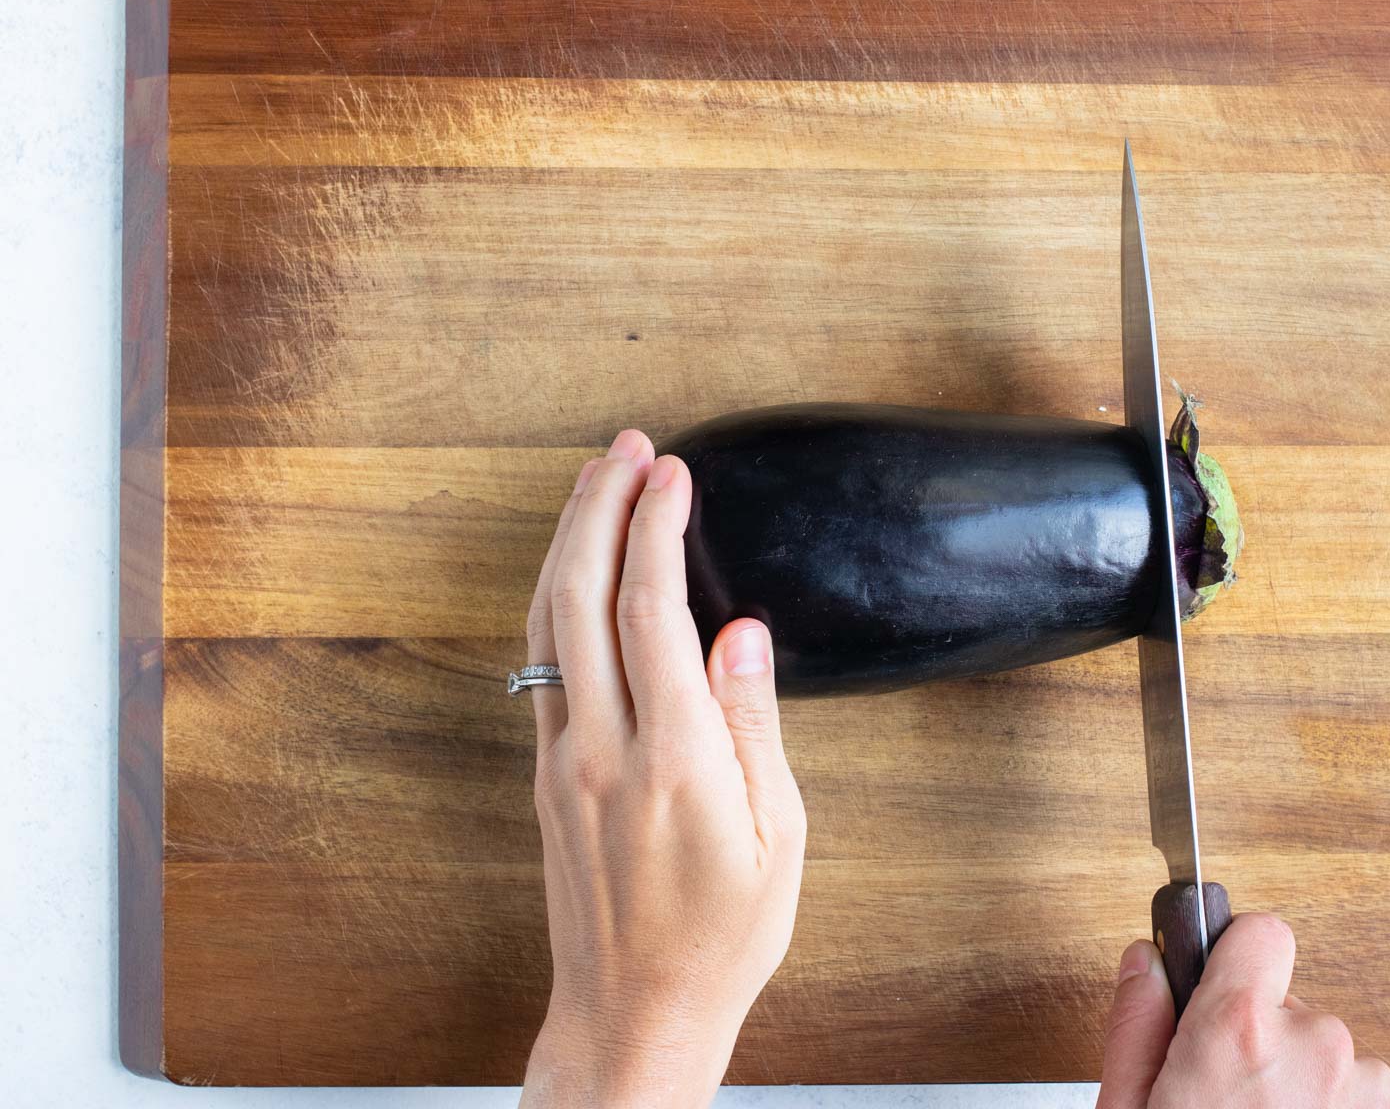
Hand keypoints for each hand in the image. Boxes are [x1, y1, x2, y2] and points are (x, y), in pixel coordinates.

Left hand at [519, 430, 806, 1107]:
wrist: (633, 1014)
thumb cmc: (722, 937)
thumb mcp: (778, 839)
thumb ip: (753, 724)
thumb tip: (740, 631)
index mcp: (672, 760)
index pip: (651, 610)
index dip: (657, 527)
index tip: (672, 472)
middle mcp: (601, 748)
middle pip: (578, 594)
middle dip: (599, 507)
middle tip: (627, 447)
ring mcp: (561, 759)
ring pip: (545, 621)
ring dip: (566, 540)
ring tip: (596, 481)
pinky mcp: (543, 775)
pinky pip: (539, 660)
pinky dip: (554, 595)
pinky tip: (573, 568)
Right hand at [1096, 915, 1389, 1108]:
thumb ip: (1137, 1023)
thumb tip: (1146, 960)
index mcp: (1237, 1029)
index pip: (1261, 932)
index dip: (1237, 957)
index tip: (1220, 985)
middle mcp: (1313, 1045)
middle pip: (1290, 1003)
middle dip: (1260, 1038)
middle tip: (1222, 1098)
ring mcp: (1361, 1087)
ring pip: (1327, 1053)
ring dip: (1299, 1082)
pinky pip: (1356, 1094)